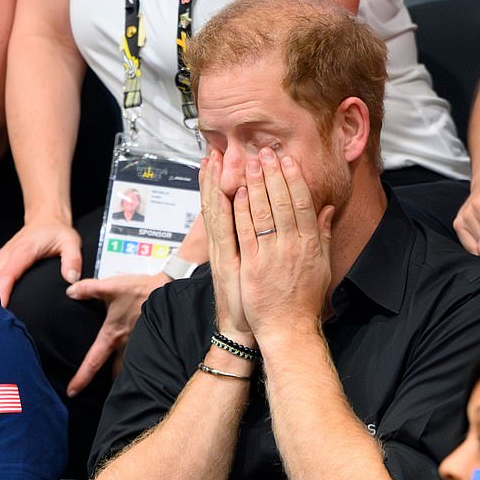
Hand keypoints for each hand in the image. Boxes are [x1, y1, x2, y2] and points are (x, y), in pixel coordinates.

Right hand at [0, 219, 80, 305]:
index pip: (9, 273)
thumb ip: (73, 261)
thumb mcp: (71, 243)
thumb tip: (71, 279)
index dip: (3, 290)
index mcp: (24, 250)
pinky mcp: (2, 258)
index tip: (2, 305)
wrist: (47, 218)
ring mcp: (4, 255)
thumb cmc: (58, 231)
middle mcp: (10, 252)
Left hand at [64, 271, 169, 396]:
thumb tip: (70, 291)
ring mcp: (142, 343)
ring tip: (125, 378)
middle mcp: (127, 344)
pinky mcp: (154, 340)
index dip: (81, 378)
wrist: (171, 290)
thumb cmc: (143, 291)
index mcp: (112, 335)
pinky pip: (145, 357)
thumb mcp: (111, 286)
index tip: (72, 392)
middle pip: (115, 371)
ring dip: (127, 372)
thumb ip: (88, 289)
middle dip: (110, 381)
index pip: (93, 362)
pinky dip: (140, 361)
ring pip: (132, 366)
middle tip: (104, 389)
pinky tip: (141, 360)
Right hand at [200, 150, 252, 345]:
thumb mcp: (256, 266)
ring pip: (219, 212)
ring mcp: (226, 254)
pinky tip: (232, 193)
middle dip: (216, 176)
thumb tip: (265, 221)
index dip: (221, 182)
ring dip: (217, 185)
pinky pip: (230, 234)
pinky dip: (230, 213)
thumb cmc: (258, 299)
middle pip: (218, 203)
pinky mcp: (232, 264)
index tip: (222, 158)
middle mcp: (225, 245)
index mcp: (233, 244)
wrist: (251, 330)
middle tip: (214, 149)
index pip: (227, 205)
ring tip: (214, 160)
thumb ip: (261, 241)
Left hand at [235, 148, 333, 336]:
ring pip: (263, 213)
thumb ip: (323, 235)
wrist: (288, 328)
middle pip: (282, 203)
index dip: (294, 180)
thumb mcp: (322, 266)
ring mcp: (271, 255)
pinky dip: (240, 210)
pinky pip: (245, 232)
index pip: (303, 204)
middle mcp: (292, 247)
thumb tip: (326, 210)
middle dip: (273, 175)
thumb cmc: (304, 300)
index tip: (287, 161)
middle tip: (266, 152)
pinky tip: (236, 192)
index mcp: (311, 245)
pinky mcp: (251, 265)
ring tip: (250, 163)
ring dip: (255, 185)